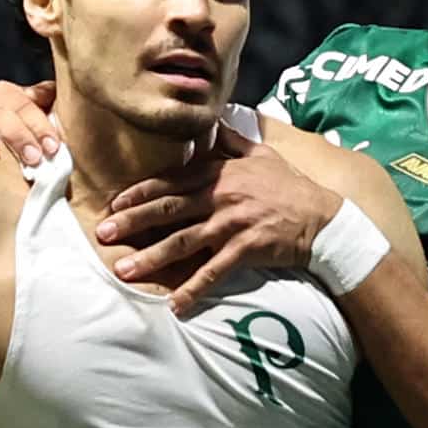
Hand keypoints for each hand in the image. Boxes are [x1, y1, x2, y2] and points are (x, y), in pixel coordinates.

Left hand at [98, 128, 343, 314]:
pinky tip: (175, 305)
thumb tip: (214, 123)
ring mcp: (232, 223)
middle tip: (104, 235)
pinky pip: (214, 271)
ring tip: (125, 271)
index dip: (139, 193)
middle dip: (132, 222)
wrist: (323, 219)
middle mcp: (220, 196)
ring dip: (152, 258)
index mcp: (219, 174)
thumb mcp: (262, 154)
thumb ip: (232, 141)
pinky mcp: (246, 249)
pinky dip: (193, 289)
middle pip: (167, 210)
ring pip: (183, 241)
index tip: (114, 203)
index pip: (170, 182)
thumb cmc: (290, 187)